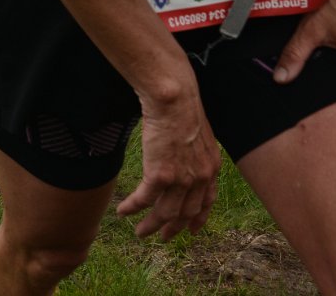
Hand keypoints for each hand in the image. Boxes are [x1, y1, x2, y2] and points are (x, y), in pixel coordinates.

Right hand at [116, 89, 220, 239]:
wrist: (174, 99)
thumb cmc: (183, 106)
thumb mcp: (199, 132)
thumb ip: (195, 150)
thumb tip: (185, 152)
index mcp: (211, 167)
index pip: (208, 201)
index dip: (199, 218)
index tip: (191, 229)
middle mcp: (200, 178)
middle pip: (186, 213)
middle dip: (174, 228)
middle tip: (163, 237)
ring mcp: (181, 179)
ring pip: (165, 213)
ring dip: (151, 225)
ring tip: (140, 232)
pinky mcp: (160, 175)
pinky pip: (144, 200)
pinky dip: (132, 208)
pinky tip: (123, 211)